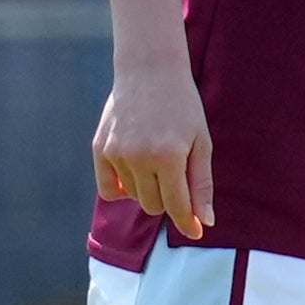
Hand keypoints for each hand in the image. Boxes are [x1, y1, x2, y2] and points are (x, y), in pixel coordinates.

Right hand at [95, 59, 213, 239]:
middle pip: (153, 205)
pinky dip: (122, 190)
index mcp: (168, 156)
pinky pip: (107, 189)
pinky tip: (135, 175)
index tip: (197, 232)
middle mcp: (138, 158)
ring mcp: (115, 154)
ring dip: (148, 190)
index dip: (188, 222)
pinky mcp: (99, 149)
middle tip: (178, 178)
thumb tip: (205, 221)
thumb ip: (201, 183)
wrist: (149, 71)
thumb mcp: (201, 143)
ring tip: (158, 161)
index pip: (177, 205)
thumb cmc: (183, 107)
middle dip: (170, 201)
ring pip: (133, 197)